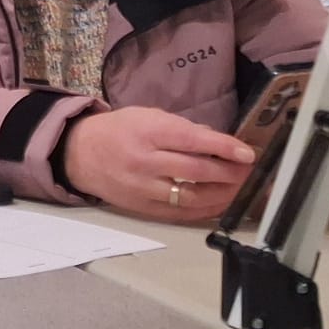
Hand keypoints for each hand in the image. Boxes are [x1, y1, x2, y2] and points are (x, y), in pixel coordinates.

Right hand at [61, 107, 256, 223]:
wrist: (79, 154)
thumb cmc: (117, 131)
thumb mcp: (147, 115)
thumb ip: (181, 128)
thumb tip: (217, 142)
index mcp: (147, 132)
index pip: (193, 141)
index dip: (224, 148)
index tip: (247, 153)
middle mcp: (145, 161)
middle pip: (197, 171)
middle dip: (230, 172)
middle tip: (249, 171)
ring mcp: (143, 187)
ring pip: (191, 196)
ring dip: (222, 195)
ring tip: (240, 189)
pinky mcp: (141, 206)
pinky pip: (179, 213)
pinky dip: (204, 210)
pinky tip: (220, 204)